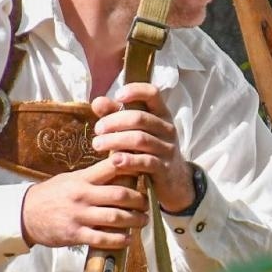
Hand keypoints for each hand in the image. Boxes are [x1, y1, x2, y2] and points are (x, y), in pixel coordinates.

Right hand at [20, 156, 147, 249]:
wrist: (25, 214)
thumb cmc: (52, 194)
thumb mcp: (70, 179)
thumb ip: (92, 177)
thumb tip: (119, 170)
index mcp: (82, 179)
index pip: (112, 168)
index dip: (132, 168)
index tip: (145, 170)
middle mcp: (82, 196)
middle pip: (120, 195)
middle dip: (139, 200)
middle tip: (147, 203)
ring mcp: (79, 216)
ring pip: (115, 218)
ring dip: (134, 220)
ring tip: (143, 221)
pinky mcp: (75, 235)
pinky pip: (103, 239)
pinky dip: (119, 240)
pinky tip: (128, 239)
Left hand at [89, 82, 192, 211]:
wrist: (173, 181)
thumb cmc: (148, 150)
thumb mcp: (136, 130)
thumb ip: (116, 115)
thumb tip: (97, 102)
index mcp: (161, 114)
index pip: (153, 93)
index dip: (135, 91)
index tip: (117, 96)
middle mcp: (167, 129)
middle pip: (140, 118)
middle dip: (114, 121)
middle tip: (97, 129)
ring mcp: (167, 149)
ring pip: (140, 139)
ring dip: (115, 140)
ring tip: (97, 144)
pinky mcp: (164, 169)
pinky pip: (145, 161)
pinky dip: (128, 160)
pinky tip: (113, 161)